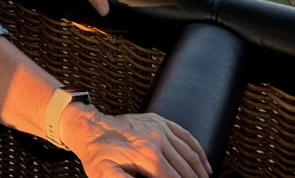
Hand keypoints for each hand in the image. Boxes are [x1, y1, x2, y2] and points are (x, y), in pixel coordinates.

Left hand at [63, 107, 210, 177]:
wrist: (91, 127)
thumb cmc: (98, 153)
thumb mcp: (106, 175)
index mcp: (148, 155)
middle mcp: (157, 139)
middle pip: (186, 169)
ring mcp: (160, 128)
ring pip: (191, 153)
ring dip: (200, 171)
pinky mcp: (160, 121)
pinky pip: (186, 136)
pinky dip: (198, 150)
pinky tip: (203, 163)